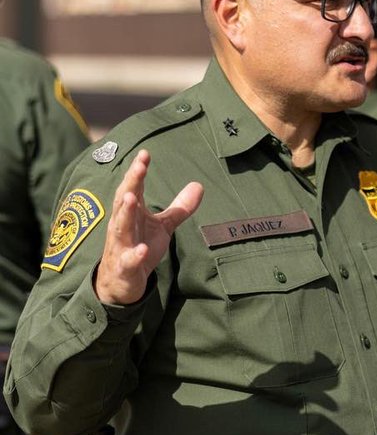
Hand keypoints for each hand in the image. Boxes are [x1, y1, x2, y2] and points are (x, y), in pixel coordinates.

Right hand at [93, 149, 203, 305]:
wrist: (121, 281)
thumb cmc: (139, 246)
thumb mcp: (163, 226)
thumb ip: (179, 207)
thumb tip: (198, 184)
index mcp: (132, 214)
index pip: (133, 188)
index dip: (138, 171)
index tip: (145, 153)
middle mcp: (122, 226)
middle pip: (125, 201)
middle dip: (131, 184)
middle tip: (139, 167)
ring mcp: (121, 246)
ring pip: (121, 227)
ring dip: (125, 212)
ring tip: (132, 197)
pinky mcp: (125, 267)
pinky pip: (128, 260)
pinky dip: (134, 255)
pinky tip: (141, 250)